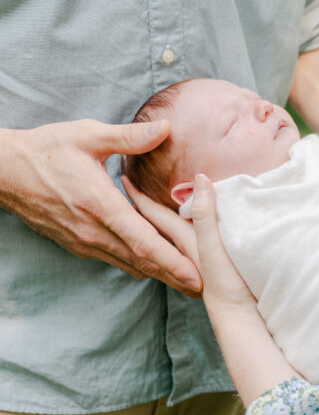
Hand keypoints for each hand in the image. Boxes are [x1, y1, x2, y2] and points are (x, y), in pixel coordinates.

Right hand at [0, 118, 201, 295]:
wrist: (5, 172)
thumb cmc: (47, 149)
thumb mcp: (89, 135)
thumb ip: (130, 137)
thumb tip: (166, 127)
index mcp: (100, 205)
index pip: (143, 242)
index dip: (172, 261)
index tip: (196, 275)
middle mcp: (92, 230)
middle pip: (141, 261)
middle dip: (173, 276)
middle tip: (202, 287)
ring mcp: (82, 240)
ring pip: (127, 264)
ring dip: (157, 274)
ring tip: (184, 281)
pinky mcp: (76, 243)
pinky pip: (112, 258)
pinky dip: (135, 264)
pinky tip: (151, 266)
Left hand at [122, 173, 254, 308]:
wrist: (243, 323)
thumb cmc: (231, 286)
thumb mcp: (217, 245)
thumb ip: (206, 213)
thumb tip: (200, 179)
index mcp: (184, 242)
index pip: (153, 214)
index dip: (139, 196)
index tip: (124, 179)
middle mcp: (183, 253)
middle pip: (152, 229)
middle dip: (139, 211)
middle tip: (127, 193)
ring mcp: (191, 266)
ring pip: (159, 244)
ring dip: (147, 229)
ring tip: (138, 215)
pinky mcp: (201, 278)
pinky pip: (171, 256)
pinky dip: (161, 246)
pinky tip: (166, 249)